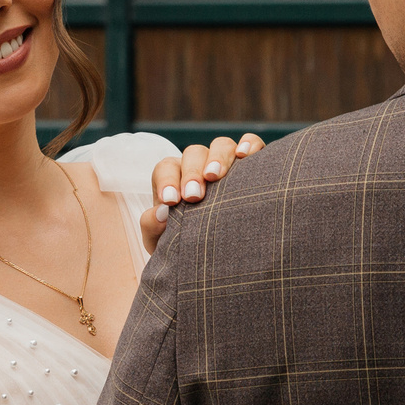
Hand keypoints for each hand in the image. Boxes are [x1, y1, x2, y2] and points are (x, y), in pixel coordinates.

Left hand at [141, 133, 264, 252]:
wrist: (217, 259)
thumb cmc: (185, 246)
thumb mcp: (162, 243)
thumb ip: (152, 228)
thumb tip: (160, 212)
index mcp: (175, 181)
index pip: (166, 168)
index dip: (167, 180)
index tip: (171, 200)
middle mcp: (200, 167)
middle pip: (194, 153)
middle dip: (192, 172)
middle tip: (194, 196)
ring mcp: (226, 163)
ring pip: (221, 146)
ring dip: (218, 158)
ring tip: (216, 176)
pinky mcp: (252, 165)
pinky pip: (252, 144)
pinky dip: (250, 144)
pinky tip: (245, 156)